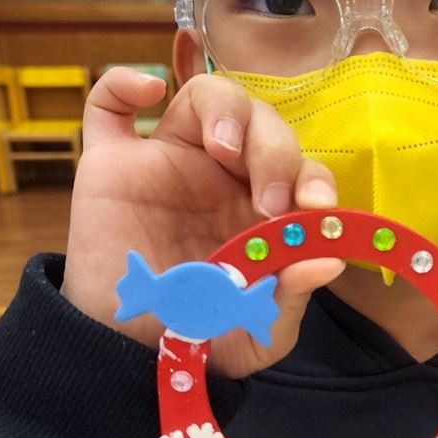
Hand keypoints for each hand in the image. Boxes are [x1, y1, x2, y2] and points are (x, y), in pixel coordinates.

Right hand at [61, 68, 343, 375]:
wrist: (118, 355)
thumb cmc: (191, 337)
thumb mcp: (252, 334)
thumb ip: (288, 299)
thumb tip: (328, 262)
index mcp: (258, 209)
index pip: (299, 170)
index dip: (314, 178)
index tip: (315, 208)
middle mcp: (218, 176)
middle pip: (261, 124)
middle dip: (276, 152)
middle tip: (269, 198)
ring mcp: (165, 162)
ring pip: (206, 97)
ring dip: (226, 110)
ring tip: (223, 146)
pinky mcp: (111, 162)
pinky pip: (108, 105)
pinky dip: (124, 82)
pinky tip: (149, 90)